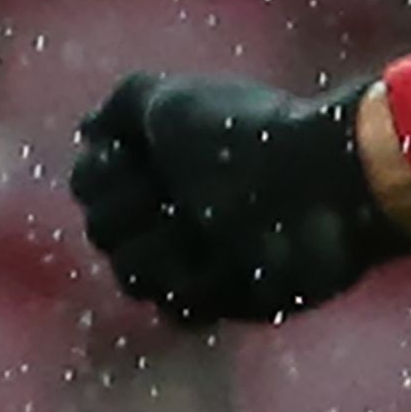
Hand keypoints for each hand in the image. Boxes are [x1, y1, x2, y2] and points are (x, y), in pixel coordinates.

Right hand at [70, 74, 410, 324]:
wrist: (323, 179)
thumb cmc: (249, 133)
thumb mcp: (175, 100)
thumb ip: (123, 104)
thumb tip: (91, 134)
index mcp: (164, 165)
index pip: (87, 186)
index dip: (101, 174)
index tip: (132, 157)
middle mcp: (178, 212)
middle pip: (102, 232)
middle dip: (130, 210)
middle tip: (176, 195)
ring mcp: (205, 258)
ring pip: (132, 277)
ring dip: (163, 249)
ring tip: (209, 229)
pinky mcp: (235, 298)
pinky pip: (178, 312)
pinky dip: (197, 286)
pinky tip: (230, 262)